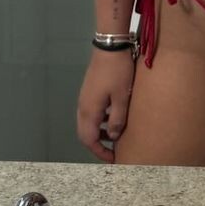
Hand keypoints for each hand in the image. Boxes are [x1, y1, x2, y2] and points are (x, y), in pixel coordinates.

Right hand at [76, 47, 135, 161]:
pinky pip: (90, 112)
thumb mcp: (122, 97)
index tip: (113, 159)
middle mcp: (82, 106)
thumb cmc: (118, 72)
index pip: (89, 140)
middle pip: (84, 133)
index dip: (100, 152)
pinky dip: (99, 121)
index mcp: (89, 111)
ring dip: (98, 132)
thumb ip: (117, 120)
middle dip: (97, 145)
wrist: (110, 46)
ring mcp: (84, 98)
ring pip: (87, 123)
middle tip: (113, 151)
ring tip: (115, 136)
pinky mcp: (89, 90)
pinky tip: (112, 117)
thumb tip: (113, 136)